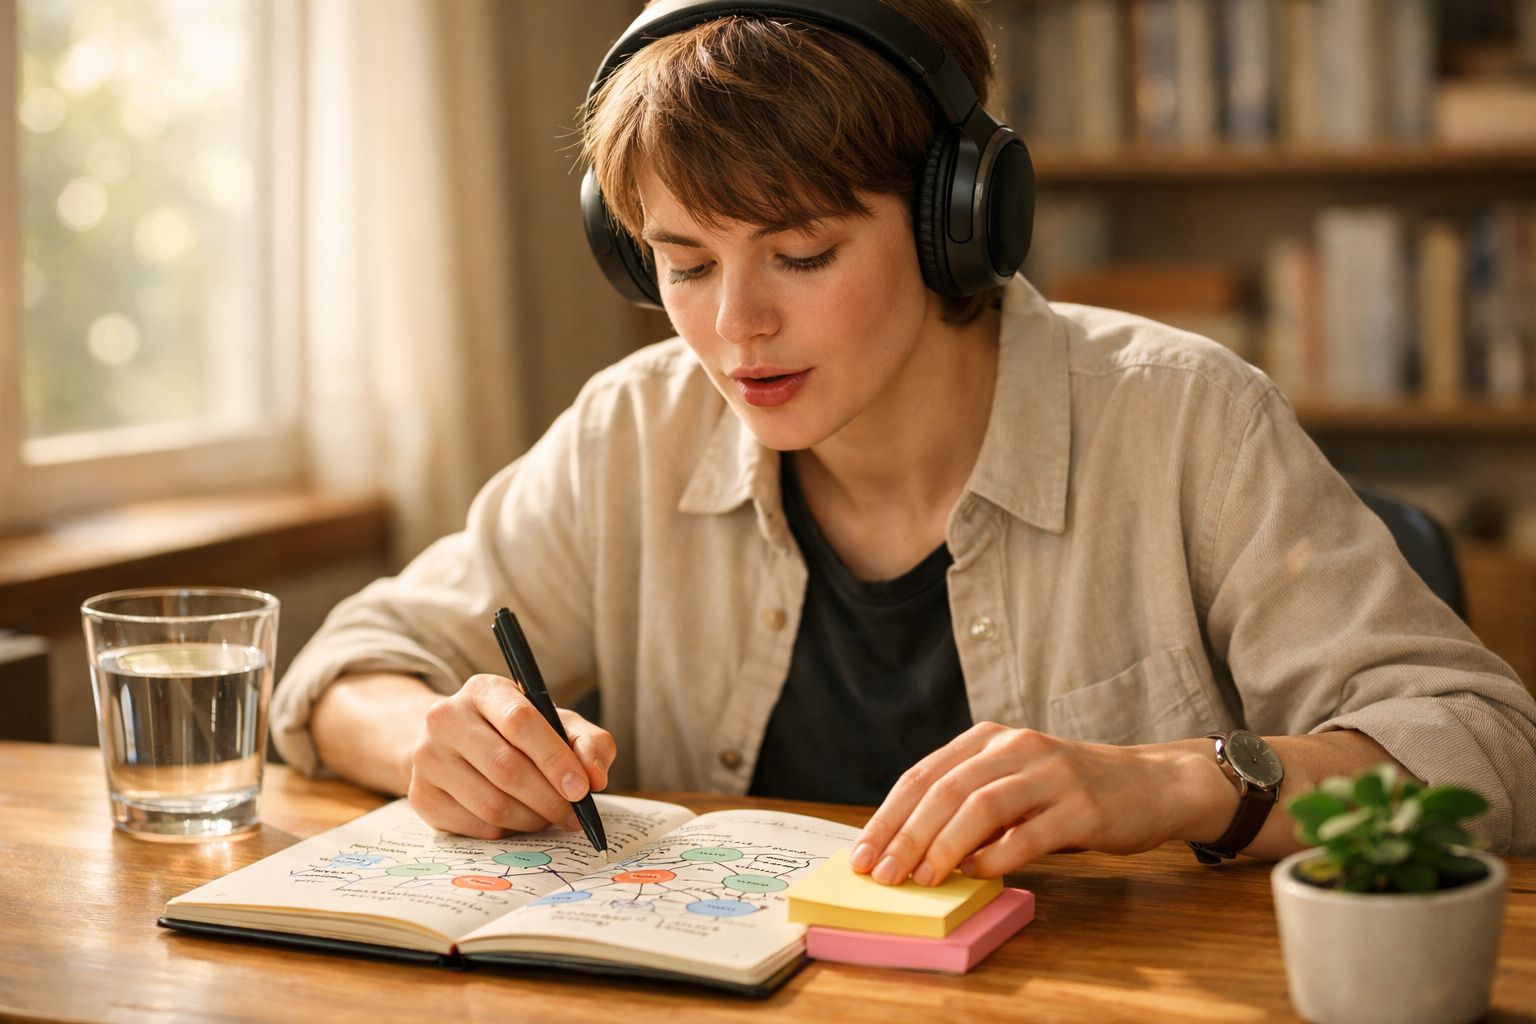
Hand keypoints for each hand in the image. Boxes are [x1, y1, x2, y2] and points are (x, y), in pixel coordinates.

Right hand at [406, 674, 614, 838]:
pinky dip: (506, 831)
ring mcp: (427, 757)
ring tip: (550, 816)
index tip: (581, 788)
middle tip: (574, 814)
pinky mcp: (420, 795)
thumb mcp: (558, 724)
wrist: (456, 744)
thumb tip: (595, 777)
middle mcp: (446, 718)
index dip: (555, 758)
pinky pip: (474, 826)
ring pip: (490, 804)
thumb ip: (588, 743)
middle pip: (505, 768)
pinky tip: (519, 820)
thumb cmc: (518, 734)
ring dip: (531, 819)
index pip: (520, 722)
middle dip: (549, 799)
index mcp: (484, 690)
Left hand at [850, 723, 1195, 884]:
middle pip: (945, 790)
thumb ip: (969, 804)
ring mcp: (1052, 775)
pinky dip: (997, 857)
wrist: (1152, 784)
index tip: (863, 854)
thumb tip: (910, 848)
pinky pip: (1029, 835)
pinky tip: (979, 874)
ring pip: (980, 807)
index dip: (888, 816)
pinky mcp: (1083, 808)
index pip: (924, 774)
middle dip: (906, 836)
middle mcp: (1017, 748)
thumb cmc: (1070, 791)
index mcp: (990, 738)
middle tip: (884, 874)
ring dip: (943, 847)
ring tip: (923, 879)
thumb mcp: (1014, 783)